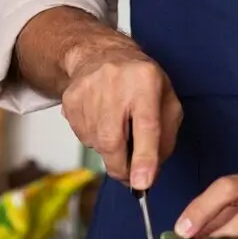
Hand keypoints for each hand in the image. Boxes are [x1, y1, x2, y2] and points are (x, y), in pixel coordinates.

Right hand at [60, 44, 180, 188]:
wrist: (102, 55)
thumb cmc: (141, 81)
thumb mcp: (167, 100)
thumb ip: (167, 136)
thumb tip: (153, 171)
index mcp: (146, 82)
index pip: (146, 125)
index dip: (144, 157)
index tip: (143, 183)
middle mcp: (115, 84)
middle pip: (113, 141)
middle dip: (123, 168)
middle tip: (131, 175)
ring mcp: (87, 93)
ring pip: (97, 144)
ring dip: (111, 149)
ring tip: (119, 126)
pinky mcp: (69, 102)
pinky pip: (84, 137)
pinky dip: (96, 138)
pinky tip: (103, 119)